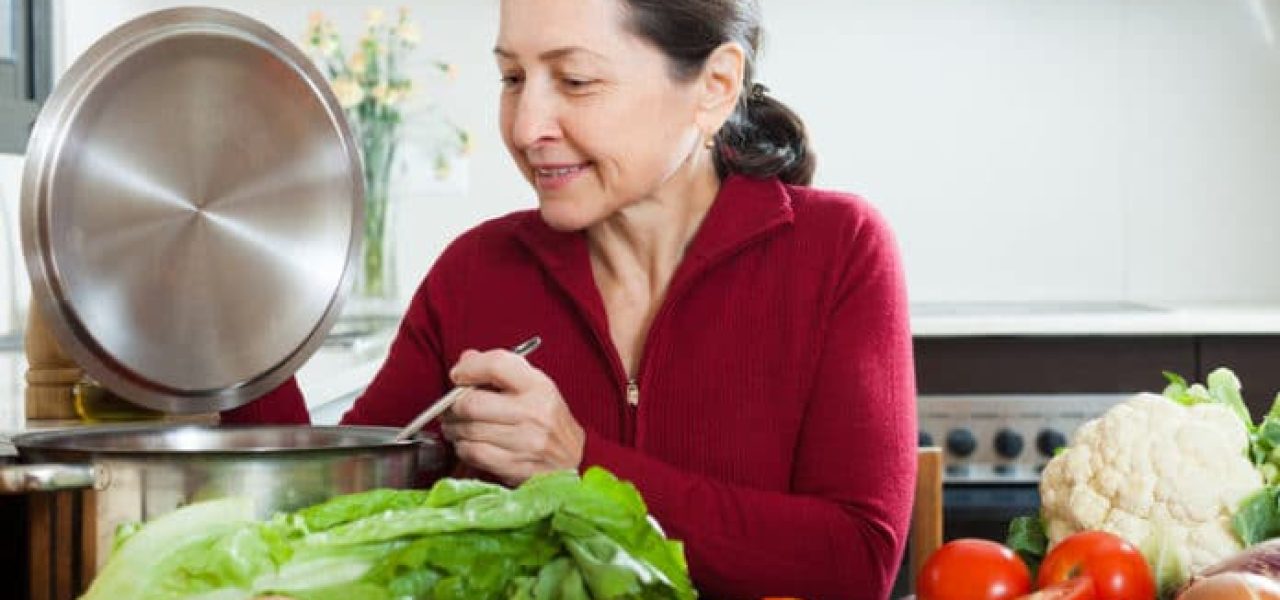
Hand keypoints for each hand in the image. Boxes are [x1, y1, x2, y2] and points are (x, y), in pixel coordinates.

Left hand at [441, 347, 585, 485]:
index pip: (496, 365)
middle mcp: (534, 413)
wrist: (572, 459)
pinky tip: (468, 444)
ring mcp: (525, 442)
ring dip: (453, 428)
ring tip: (456, 426)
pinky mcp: (516, 466)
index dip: (468, 368)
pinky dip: (462, 448)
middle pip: (472, 403)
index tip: (458, 375)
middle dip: (452, 406)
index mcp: (538, 386)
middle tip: (450, 407)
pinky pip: (473, 453)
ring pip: (468, 430)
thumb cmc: (548, 418)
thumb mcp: (533, 386)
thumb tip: (465, 360)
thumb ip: (500, 369)